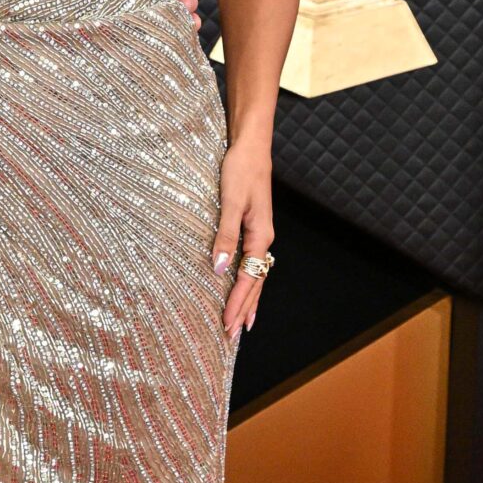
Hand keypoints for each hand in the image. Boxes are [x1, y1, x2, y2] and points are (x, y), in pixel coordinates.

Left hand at [209, 142, 273, 346]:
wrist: (250, 145)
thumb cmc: (240, 169)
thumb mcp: (229, 201)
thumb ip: (225, 235)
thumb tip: (219, 268)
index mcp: (260, 235)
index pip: (250, 279)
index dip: (238, 303)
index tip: (228, 325)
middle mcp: (262, 238)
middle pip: (256, 283)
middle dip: (244, 309)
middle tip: (232, 336)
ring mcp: (258, 234)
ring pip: (255, 275)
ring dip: (247, 300)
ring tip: (241, 323)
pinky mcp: (251, 227)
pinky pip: (251, 263)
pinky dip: (246, 281)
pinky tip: (240, 289)